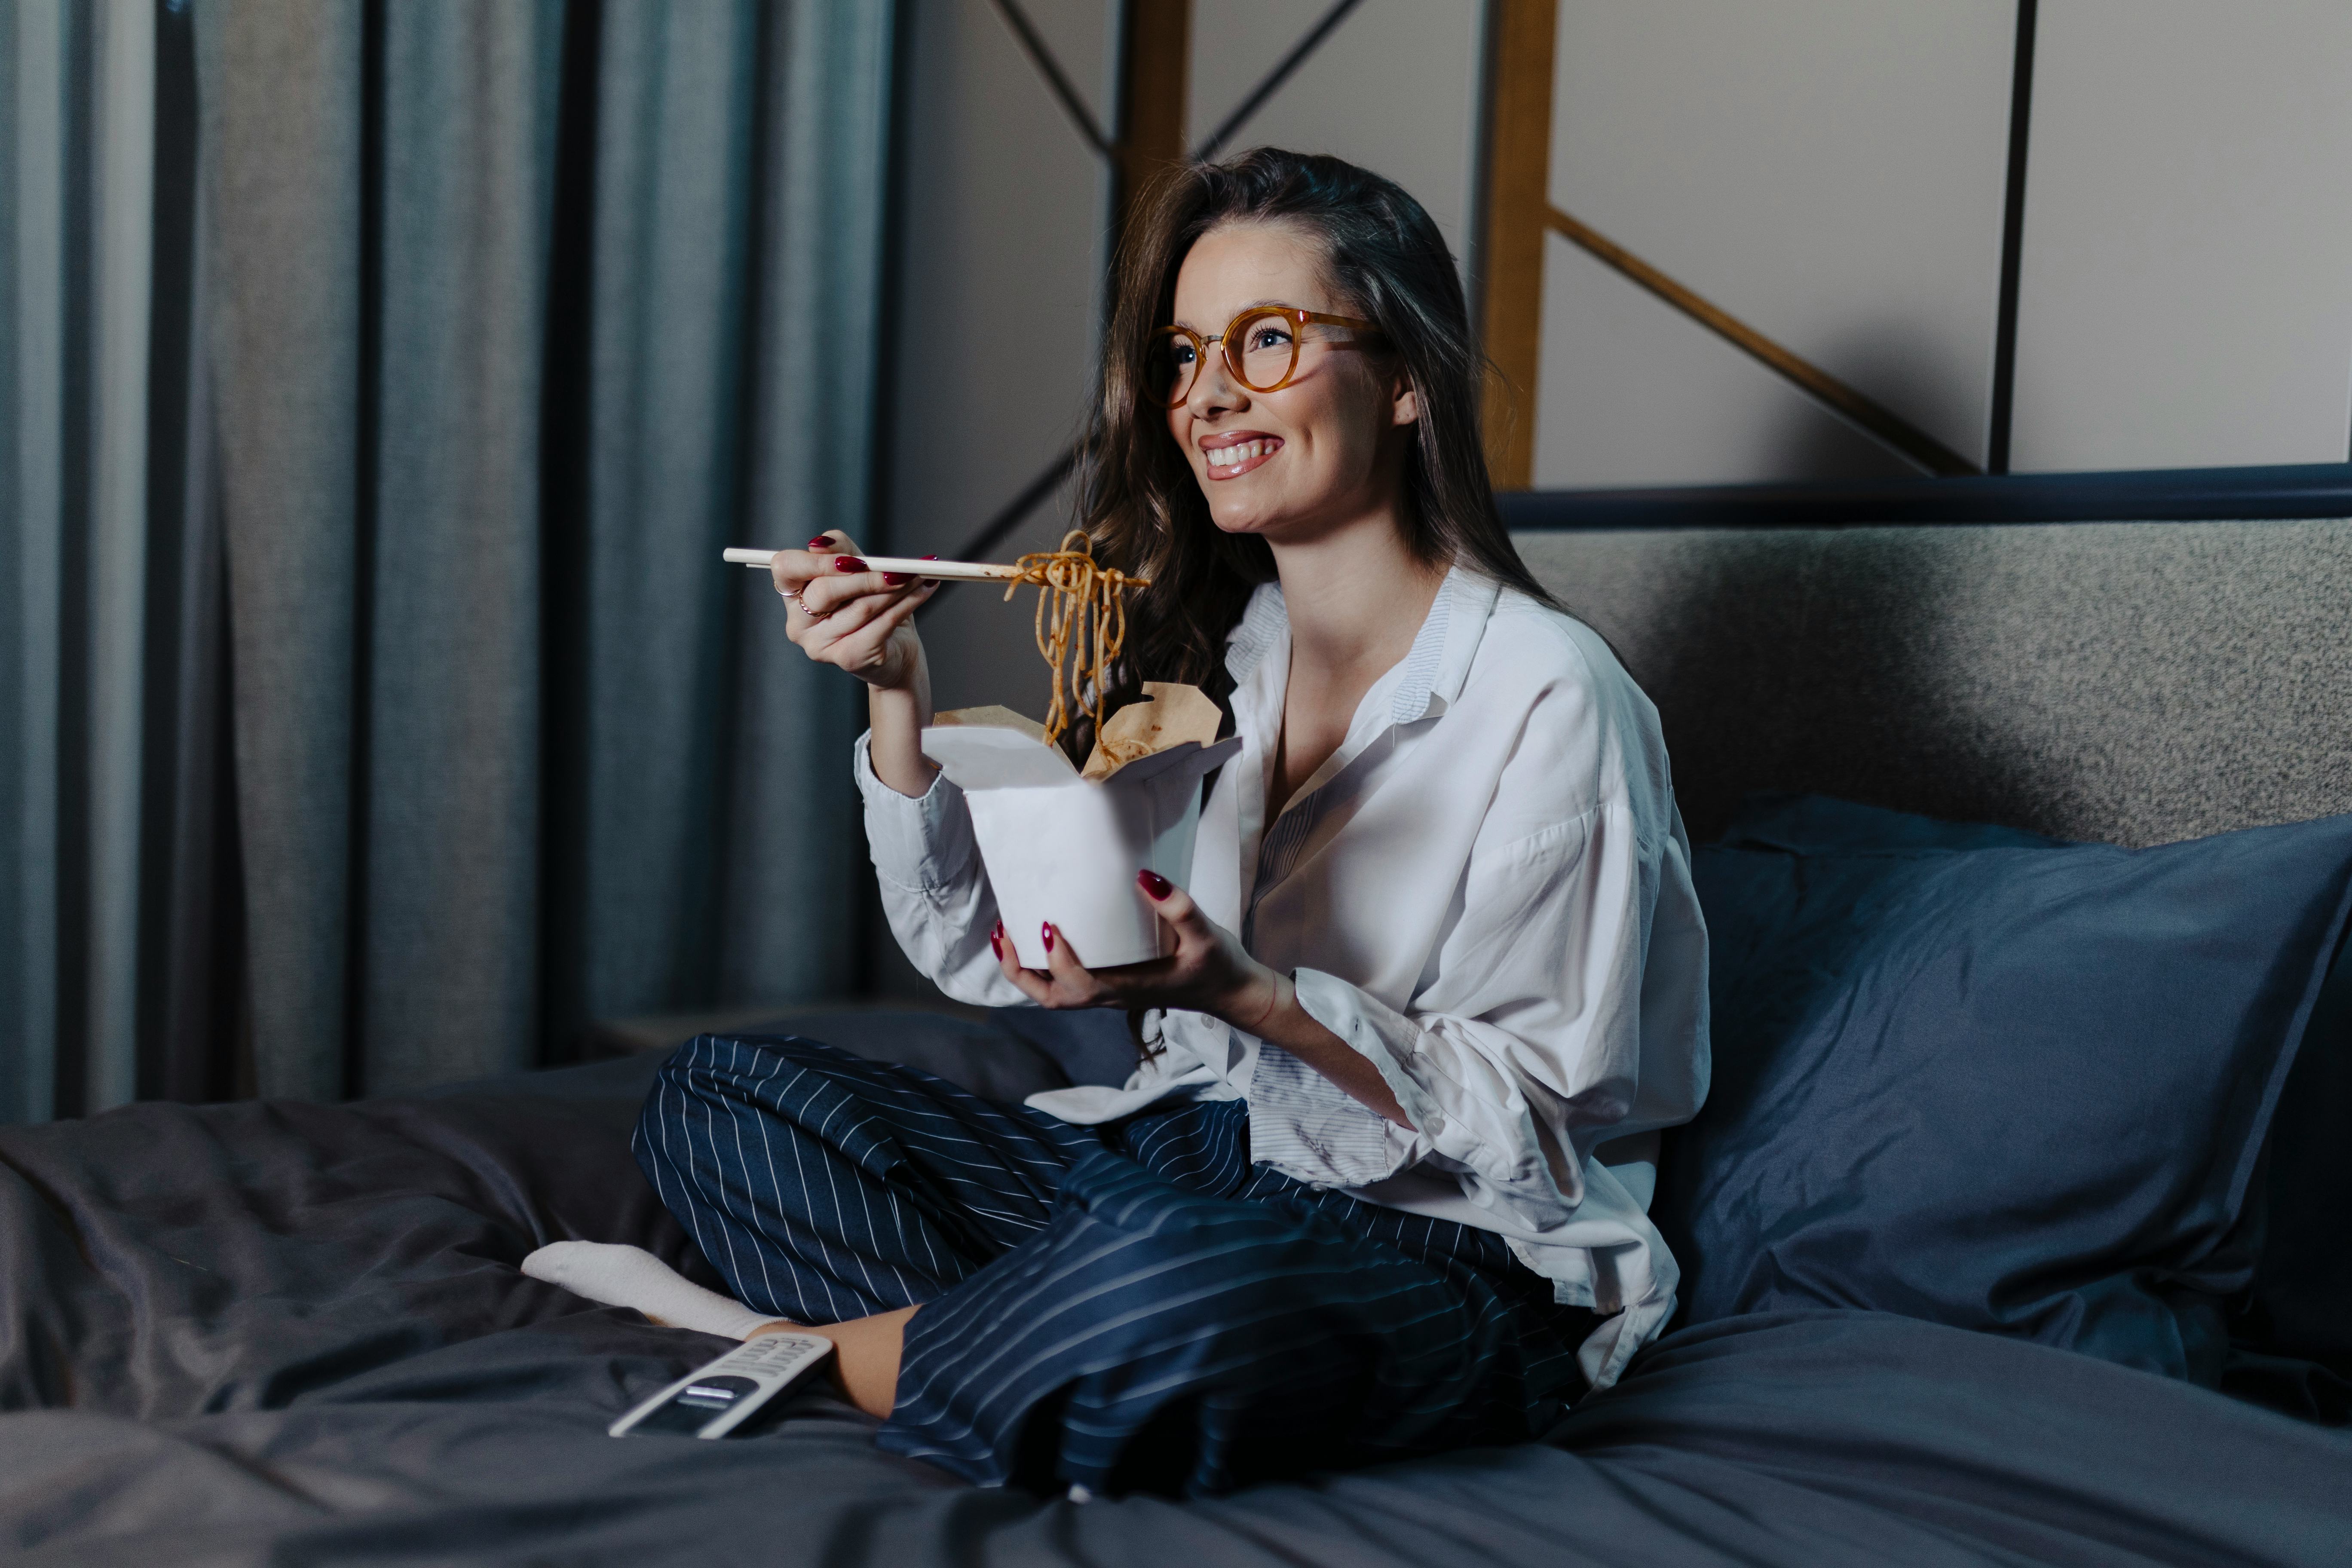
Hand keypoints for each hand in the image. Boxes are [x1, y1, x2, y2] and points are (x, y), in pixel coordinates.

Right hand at [777, 531, 937, 691]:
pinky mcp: (847, 658)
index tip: (852, 558)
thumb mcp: (856, 570)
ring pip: (860, 606)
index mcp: (792, 595)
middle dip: (867, 576)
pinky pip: (881, 623)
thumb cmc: (871, 604)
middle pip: (825, 590)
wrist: (896, 652)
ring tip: (920, 575)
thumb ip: (841, 551)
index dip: (817, 560)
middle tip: (899, 568)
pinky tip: (924, 590)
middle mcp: (798, 624)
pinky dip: (908, 603)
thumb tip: (822, 542)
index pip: (786, 568)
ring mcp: (819, 645)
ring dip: (897, 587)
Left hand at [992, 870, 1281, 1028]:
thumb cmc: (1218, 965)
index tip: (1049, 923)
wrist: (1231, 991)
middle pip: (1052, 998)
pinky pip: (1067, 984)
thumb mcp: (1207, 934)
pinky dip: (1043, 967)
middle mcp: (1112, 996)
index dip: (1057, 959)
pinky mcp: (1112, 985)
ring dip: (1025, 971)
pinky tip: (1039, 937)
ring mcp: (1110, 995)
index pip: (1079, 983)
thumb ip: (1179, 907)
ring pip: (1055, 996)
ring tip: (1008, 934)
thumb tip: (1145, 877)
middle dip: (1020, 970)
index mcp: (1129, 988)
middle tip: (1005, 931)